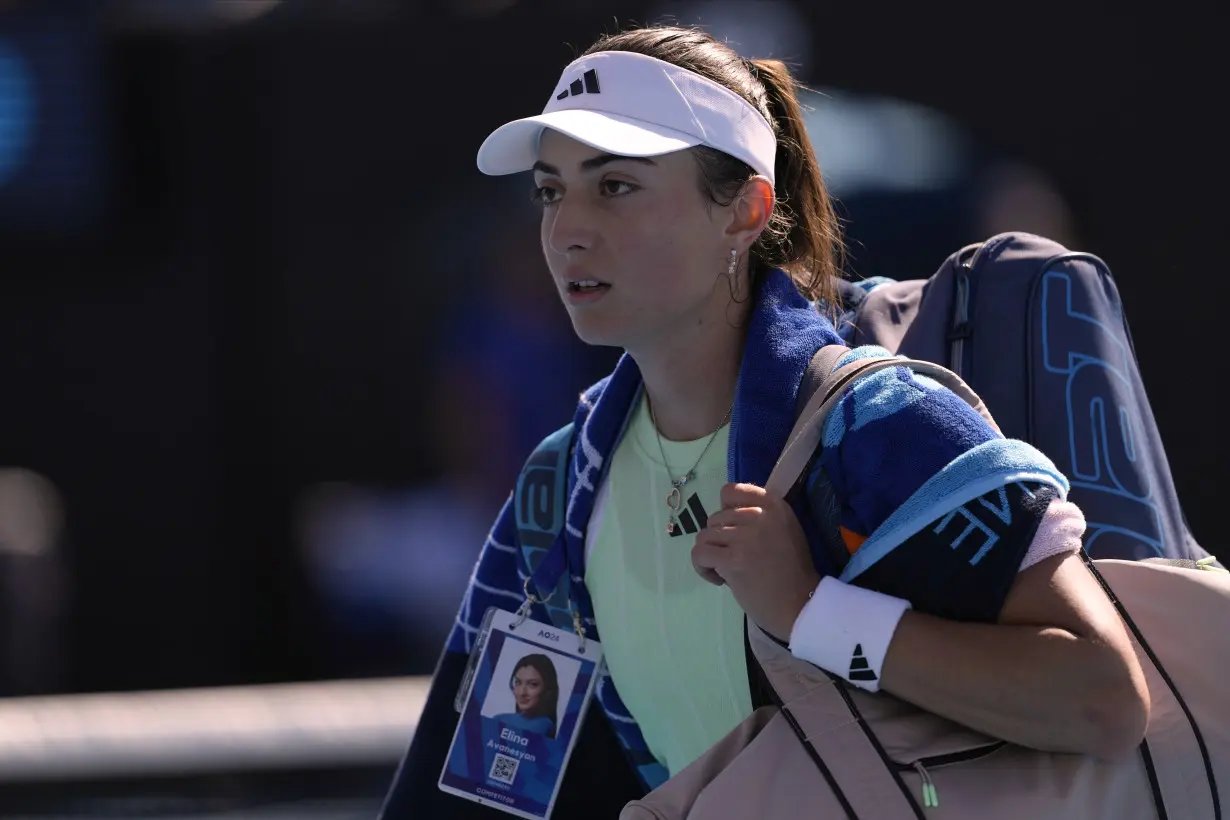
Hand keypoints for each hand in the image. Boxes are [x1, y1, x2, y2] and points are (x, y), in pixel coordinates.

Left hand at [691, 483, 821, 640]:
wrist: (801, 604)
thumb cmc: (792, 572)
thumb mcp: (785, 529)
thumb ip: (760, 516)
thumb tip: (726, 513)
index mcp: (774, 504)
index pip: (731, 491)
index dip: (725, 511)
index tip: (733, 530)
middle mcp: (759, 514)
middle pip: (715, 518)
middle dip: (720, 540)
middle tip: (736, 560)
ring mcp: (745, 536)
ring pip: (704, 536)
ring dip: (711, 555)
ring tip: (727, 571)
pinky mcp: (732, 559)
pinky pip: (699, 553)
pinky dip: (702, 567)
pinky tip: (719, 579)